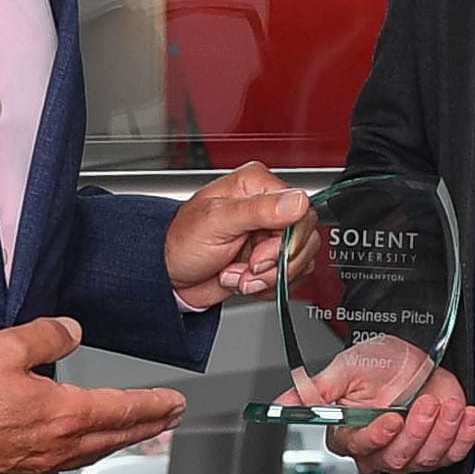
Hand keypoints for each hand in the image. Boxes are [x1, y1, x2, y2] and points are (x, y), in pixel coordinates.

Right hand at [0, 315, 181, 473]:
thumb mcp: (7, 348)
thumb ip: (47, 336)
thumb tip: (71, 330)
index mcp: (64, 414)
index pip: (123, 409)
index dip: (154, 405)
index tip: (176, 402)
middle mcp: (59, 444)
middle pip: (118, 436)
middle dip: (150, 425)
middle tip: (173, 419)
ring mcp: (42, 462)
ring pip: (96, 452)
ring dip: (124, 440)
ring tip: (140, 432)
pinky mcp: (22, 471)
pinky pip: (71, 462)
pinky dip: (93, 451)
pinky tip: (89, 447)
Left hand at [165, 162, 306, 309]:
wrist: (170, 275)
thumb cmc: (181, 242)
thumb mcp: (216, 221)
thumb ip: (258, 210)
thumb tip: (296, 201)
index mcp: (257, 186)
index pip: (301, 211)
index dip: (285, 240)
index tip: (260, 256)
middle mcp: (268, 207)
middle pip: (304, 238)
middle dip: (274, 264)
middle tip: (247, 267)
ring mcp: (270, 235)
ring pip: (299, 261)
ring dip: (268, 278)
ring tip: (237, 274)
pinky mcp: (270, 260)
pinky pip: (290, 277)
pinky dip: (267, 287)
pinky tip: (242, 279)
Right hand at [280, 334, 474, 473]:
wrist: (414, 353)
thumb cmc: (379, 361)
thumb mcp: (346, 368)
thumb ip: (316, 389)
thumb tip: (282, 404)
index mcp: (350, 432)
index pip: (358, 447)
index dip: (376, 436)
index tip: (391, 418)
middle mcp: (379, 446)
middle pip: (394, 458)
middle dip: (415, 431)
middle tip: (425, 403)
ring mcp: (409, 450)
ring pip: (424, 458)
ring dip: (441, 430)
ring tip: (445, 402)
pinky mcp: (438, 448)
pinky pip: (452, 453)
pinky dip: (463, 435)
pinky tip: (464, 414)